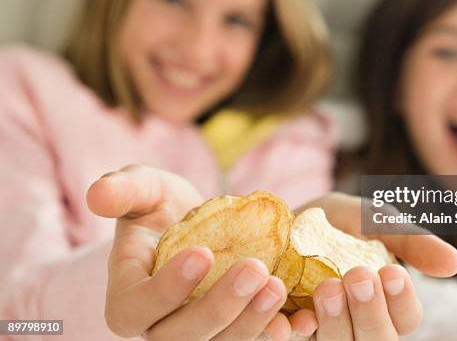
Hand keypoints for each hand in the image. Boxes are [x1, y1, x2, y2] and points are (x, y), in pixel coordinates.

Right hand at [87, 165, 315, 340]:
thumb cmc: (164, 209)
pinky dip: (274, 334)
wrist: (201, 230)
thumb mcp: (144, 190)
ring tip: (277, 286)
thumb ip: (123, 190)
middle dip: (219, 307)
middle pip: (183, 337)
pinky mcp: (232, 331)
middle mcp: (160, 327)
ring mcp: (199, 333)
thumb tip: (97, 194)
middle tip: (254, 269)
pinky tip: (300, 319)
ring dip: (250, 323)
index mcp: (129, 298)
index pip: (138, 308)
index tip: (203, 254)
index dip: (168, 289)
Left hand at [294, 193, 456, 339]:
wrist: (284, 222)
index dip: (401, 300)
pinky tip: (291, 319)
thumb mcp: (374, 220)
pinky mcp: (292, 329)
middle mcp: (359, 324)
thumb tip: (454, 263)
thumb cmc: (339, 222)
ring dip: (335, 325)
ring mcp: (326, 330)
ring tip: (327, 288)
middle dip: (369, 314)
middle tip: (358, 276)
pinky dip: (293, 334)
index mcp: (388, 303)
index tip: (390, 271)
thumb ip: (410, 239)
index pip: (406, 317)